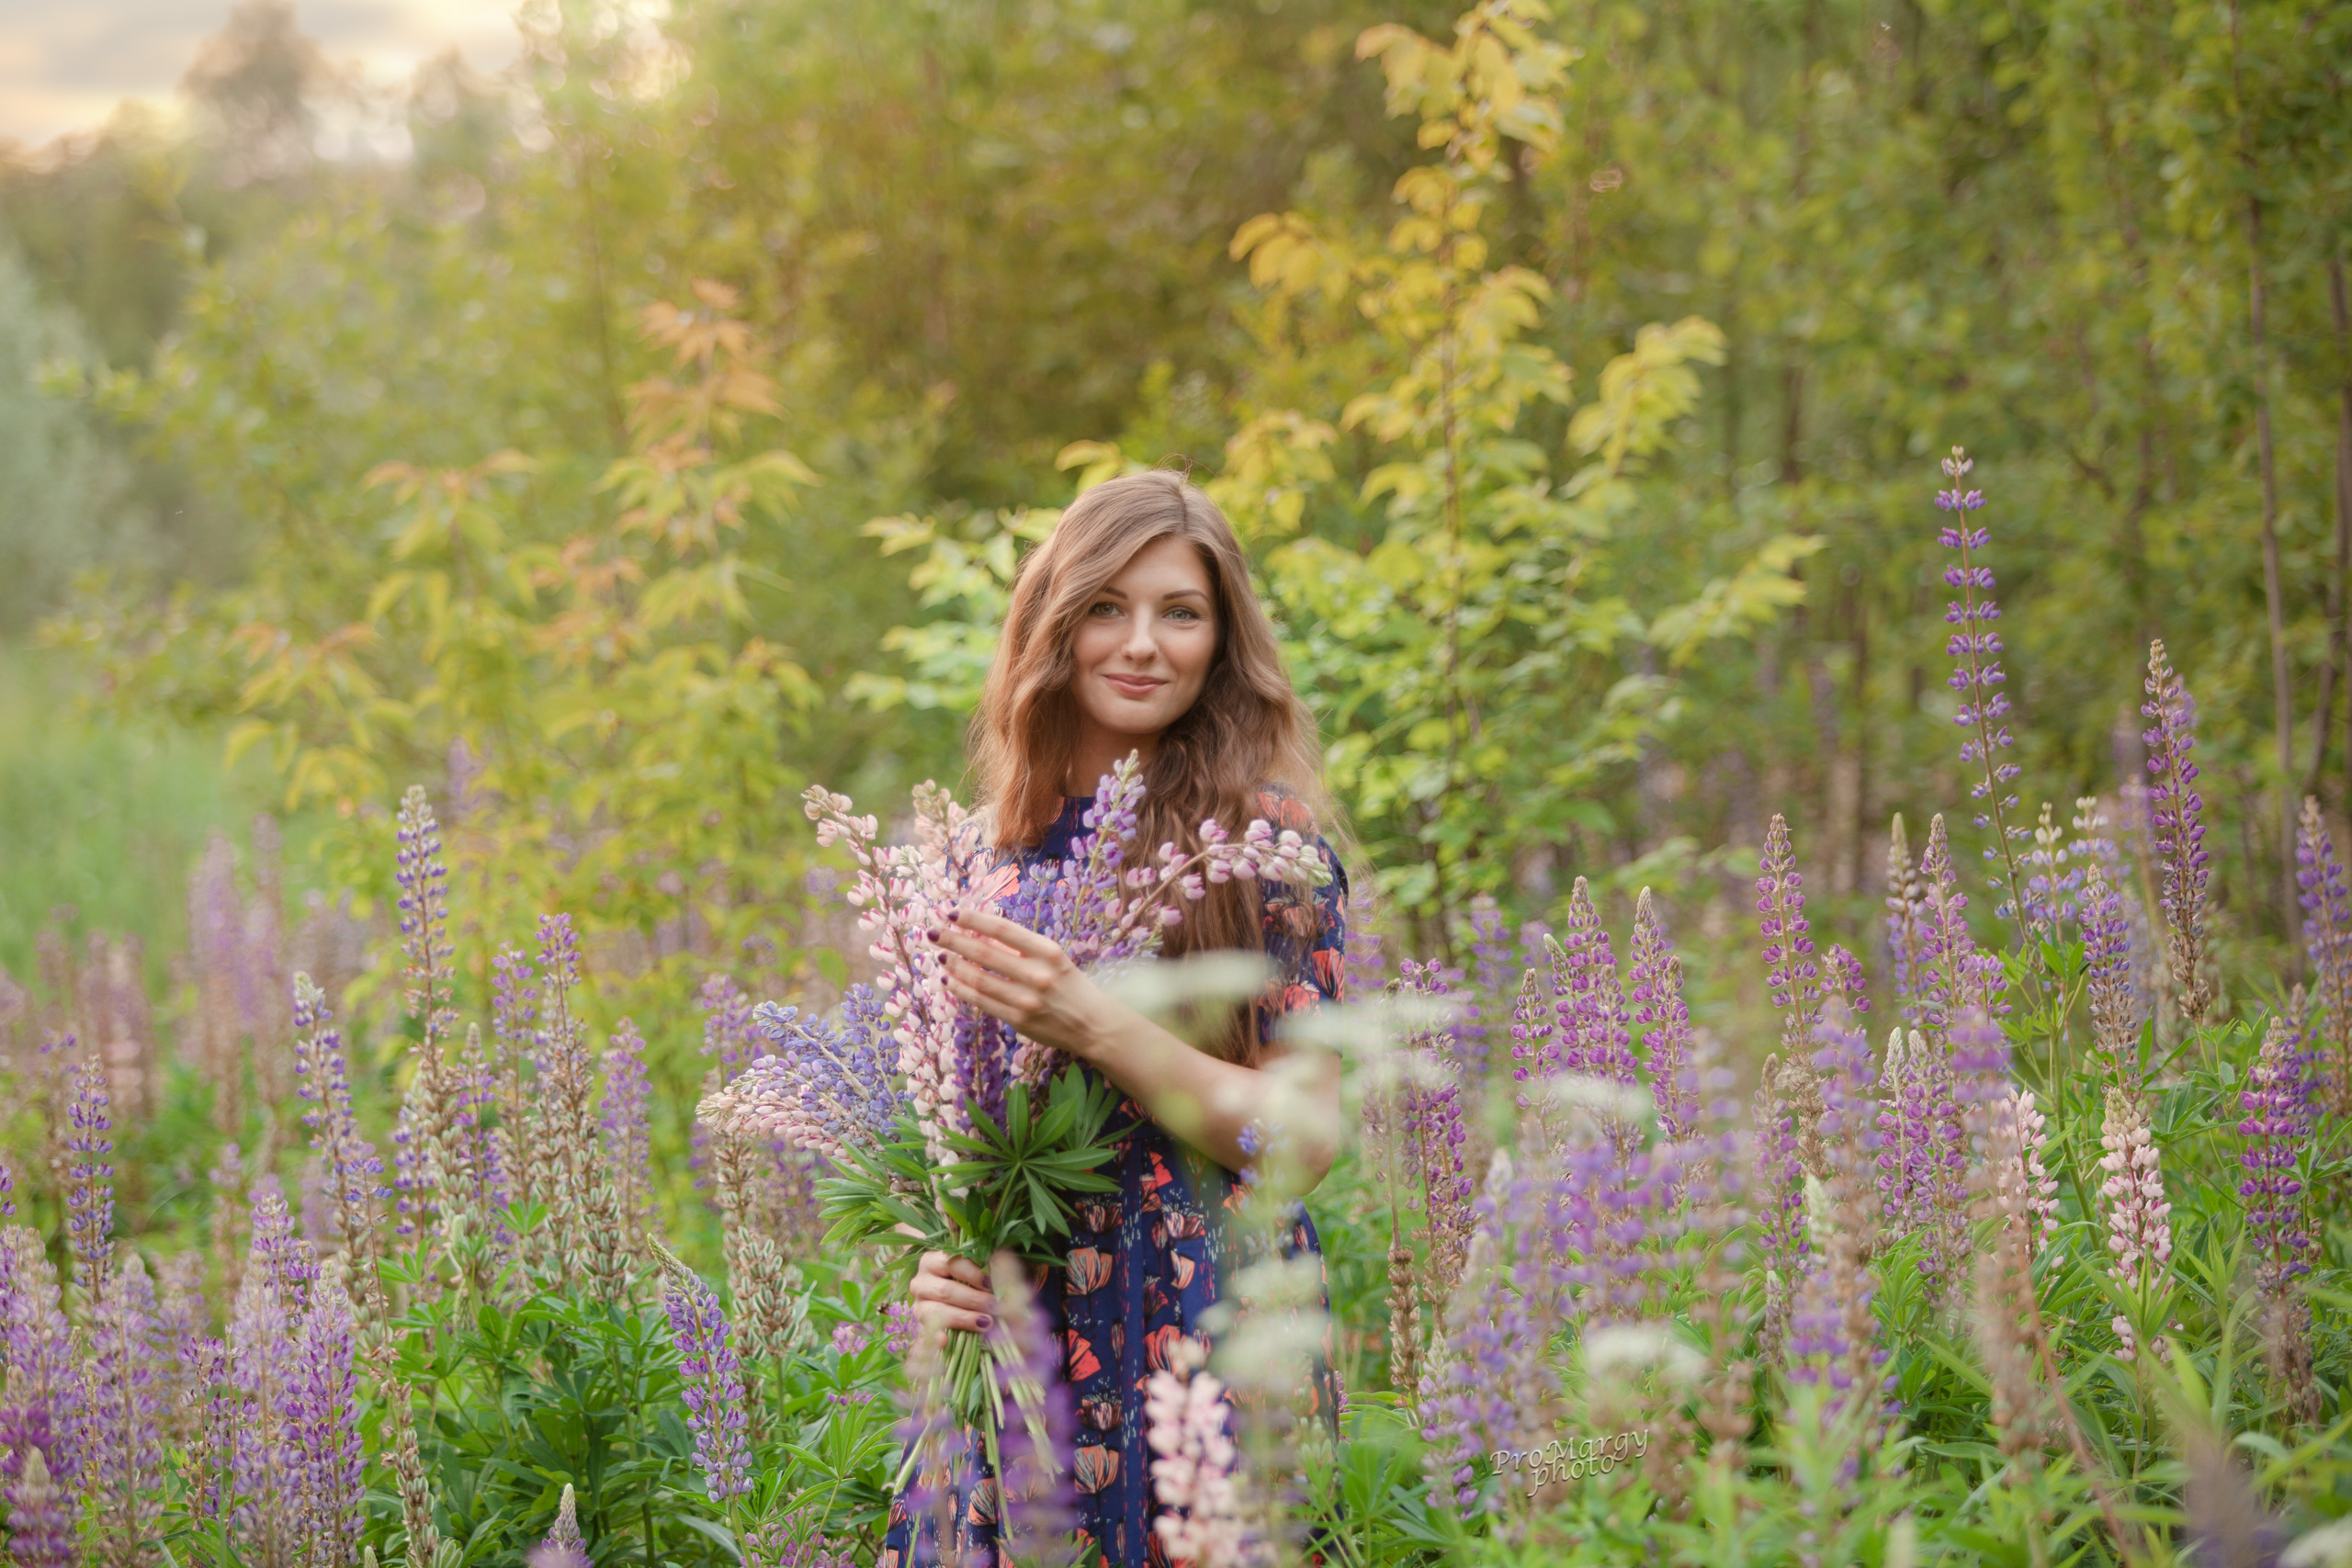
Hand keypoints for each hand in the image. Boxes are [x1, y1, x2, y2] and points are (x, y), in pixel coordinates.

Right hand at [909, 1250, 994, 1337]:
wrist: (949, 1299)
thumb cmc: (965, 1280)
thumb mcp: (971, 1270)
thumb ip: (982, 1270)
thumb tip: (1000, 1270)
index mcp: (931, 1261)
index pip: (951, 1264)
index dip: (972, 1274)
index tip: (990, 1283)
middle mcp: (920, 1282)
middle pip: (945, 1290)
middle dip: (973, 1299)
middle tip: (995, 1306)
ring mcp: (919, 1304)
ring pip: (938, 1311)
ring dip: (964, 1318)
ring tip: (986, 1323)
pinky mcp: (921, 1324)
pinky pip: (928, 1331)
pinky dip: (937, 1336)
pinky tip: (946, 1341)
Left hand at [931, 907, 1111, 1060]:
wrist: (1092, 1024)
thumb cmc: (1070, 985)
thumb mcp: (1053, 958)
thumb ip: (1020, 949)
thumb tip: (980, 934)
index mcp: (1048, 951)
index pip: (1003, 930)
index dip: (975, 919)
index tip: (952, 912)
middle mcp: (1037, 974)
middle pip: (985, 953)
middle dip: (955, 940)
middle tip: (933, 932)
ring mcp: (1026, 999)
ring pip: (979, 979)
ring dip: (955, 965)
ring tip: (941, 955)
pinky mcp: (1018, 1020)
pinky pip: (982, 1002)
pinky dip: (962, 990)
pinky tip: (950, 980)